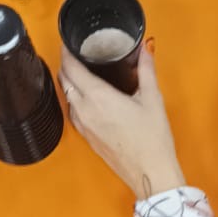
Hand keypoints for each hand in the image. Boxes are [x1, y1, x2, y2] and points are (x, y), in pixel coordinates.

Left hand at [59, 48, 185, 199]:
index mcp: (97, 97)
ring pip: (66, 96)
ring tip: (80, 71)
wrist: (151, 175)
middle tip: (75, 53)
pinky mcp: (87, 139)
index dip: (66, 52)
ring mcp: (83, 126)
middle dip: (66, 64)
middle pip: (64, 80)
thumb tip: (145, 47)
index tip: (68, 41)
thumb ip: (146, 69)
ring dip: (69, 82)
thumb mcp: (153, 98)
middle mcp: (84, 110)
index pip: (70, 67)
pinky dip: (74, 99)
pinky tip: (87, 97)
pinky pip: (72, 112)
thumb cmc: (153, 138)